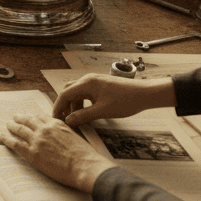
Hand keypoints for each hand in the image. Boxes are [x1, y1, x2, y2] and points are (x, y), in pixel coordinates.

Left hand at [3, 113, 115, 192]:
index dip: (34, 117)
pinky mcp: (32, 153)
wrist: (85, 166)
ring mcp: (37, 140)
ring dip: (12, 126)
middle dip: (20, 118)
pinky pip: (15, 143)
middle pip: (28, 120)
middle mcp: (45, 129)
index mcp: (57, 124)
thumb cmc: (85, 156)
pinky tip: (1, 137)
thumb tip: (61, 138)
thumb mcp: (75, 137)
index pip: (41, 117)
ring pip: (19, 129)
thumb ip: (65, 134)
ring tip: (7, 124)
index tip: (30, 117)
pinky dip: (6, 138)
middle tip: (15, 117)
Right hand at [52, 74, 176, 125]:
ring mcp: (95, 82)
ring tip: (75, 118)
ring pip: (77, 93)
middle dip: (64, 105)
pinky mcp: (101, 86)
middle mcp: (88, 80)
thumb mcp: (102, 111)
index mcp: (86, 83)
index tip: (54, 119)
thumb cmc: (126, 101)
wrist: (146, 94)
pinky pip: (86, 93)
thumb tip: (68, 121)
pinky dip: (82, 103)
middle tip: (62, 119)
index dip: (57, 107)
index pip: (64, 94)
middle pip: (68, 91)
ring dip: (73, 105)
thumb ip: (83, 116)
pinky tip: (86, 112)